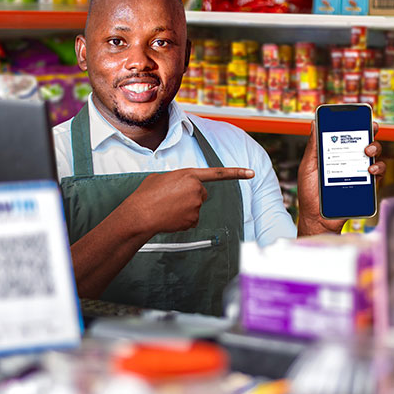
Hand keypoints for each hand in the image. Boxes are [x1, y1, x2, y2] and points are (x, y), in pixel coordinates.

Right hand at [124, 167, 254, 234]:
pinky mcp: (194, 220)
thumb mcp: (160, 178)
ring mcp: (196, 205)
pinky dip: (182, 220)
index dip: (236, 173)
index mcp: (189, 175)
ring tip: (167, 208)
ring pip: (195, 208)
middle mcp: (197, 189)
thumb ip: (175, 179)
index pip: (217, 173)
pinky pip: (191, 220)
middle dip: (191, 197)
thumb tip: (176, 187)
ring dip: (184, 209)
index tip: (251, 173)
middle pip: (201, 194)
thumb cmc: (146, 194)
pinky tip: (170, 218)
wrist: (141, 214)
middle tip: (172, 199)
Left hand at [297, 122, 385, 235]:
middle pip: (365, 142)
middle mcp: (350, 162)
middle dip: (370, 132)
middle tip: (369, 130)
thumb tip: (314, 124)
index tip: (360, 116)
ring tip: (367, 152)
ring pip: (375, 156)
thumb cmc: (310, 194)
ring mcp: (359, 174)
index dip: (356, 124)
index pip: (348, 136)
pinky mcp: (365, 187)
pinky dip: (378, 170)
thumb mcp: (308, 167)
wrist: (317, 218)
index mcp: (336, 155)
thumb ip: (313, 147)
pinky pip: (378, 175)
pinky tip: (370, 170)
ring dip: (375, 149)